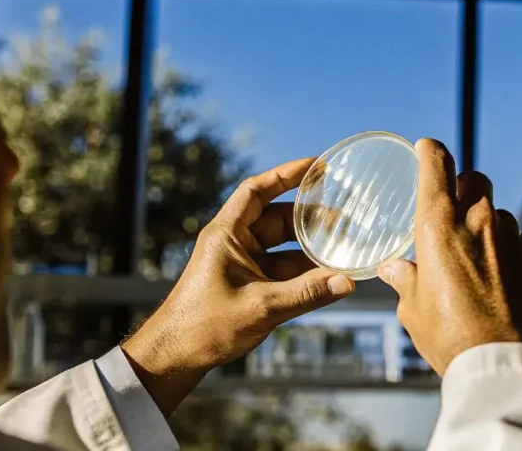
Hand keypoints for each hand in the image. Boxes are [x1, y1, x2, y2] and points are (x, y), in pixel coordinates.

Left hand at [122, 158, 354, 414]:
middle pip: (277, 217)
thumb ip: (307, 294)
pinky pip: (283, 270)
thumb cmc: (204, 326)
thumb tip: (346, 282)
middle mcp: (234, 243)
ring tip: (344, 245)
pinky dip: (305, 271)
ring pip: (284, 246)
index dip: (286, 174)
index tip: (315, 165)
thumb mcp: (261, 307)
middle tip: (345, 217)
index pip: (257, 190)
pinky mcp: (249, 284)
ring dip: (311, 247)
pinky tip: (329, 275)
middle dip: (310, 216)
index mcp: (227, 234)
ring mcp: (242, 264)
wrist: (174, 357)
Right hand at [377, 139, 521, 375]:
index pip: (436, 165)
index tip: (427, 148)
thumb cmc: (450, 338)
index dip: (431, 151)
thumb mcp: (414, 311)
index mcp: (438, 227)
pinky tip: (510, 267)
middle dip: (464, 187)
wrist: (502, 364)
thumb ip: (406, 282)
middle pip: (475, 180)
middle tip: (454, 209)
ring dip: (490, 226)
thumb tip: (395, 269)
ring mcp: (512, 240)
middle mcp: (478, 223)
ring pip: (501, 214)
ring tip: (479, 256)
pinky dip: (518, 247)